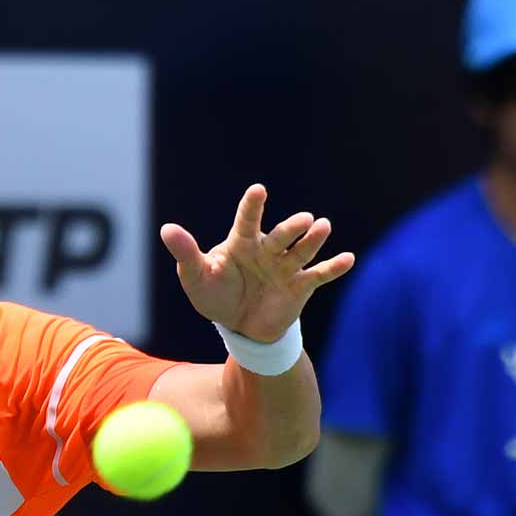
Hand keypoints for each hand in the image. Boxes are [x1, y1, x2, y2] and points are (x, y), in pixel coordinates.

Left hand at [160, 183, 355, 342]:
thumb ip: (186, 254)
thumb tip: (167, 229)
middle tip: (304, 219)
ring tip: (323, 227)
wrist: (239, 325)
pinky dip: (334, 267)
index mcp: (242, 243)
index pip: (247, 220)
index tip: (258, 190)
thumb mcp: (196, 277)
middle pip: (282, 235)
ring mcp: (285, 267)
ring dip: (314, 240)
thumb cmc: (215, 295)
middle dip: (292, 228)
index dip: (252, 206)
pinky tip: (348, 258)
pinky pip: (318, 275)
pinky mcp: (300, 286)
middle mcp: (267, 250)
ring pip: (302, 251)